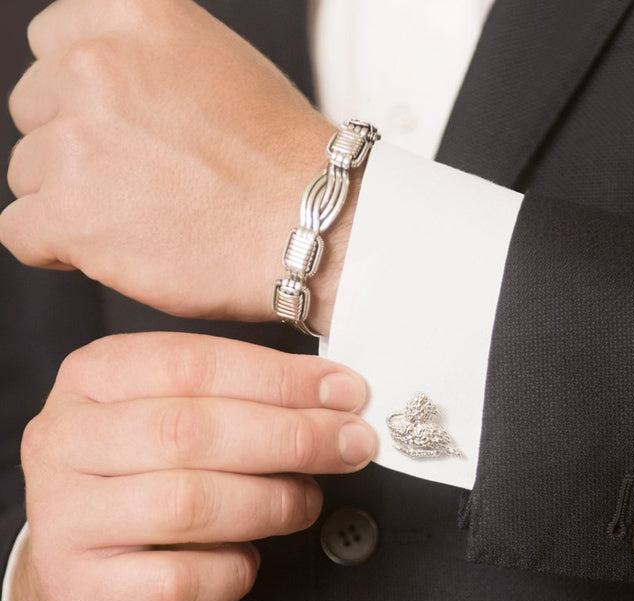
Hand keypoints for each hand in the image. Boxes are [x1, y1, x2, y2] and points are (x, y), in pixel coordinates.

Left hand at [0, 0, 346, 333]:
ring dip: (74, 201)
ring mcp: (77, 141)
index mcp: (132, 14)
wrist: (314, 228)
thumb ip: (149, 58)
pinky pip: (20, 232)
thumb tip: (99, 82)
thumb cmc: (282, 162)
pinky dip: (58, 249)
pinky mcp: (70, 216)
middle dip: (77, 148)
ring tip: (145, 221)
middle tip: (143, 183)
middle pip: (35, 111)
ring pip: (30, 175)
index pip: (53, 42)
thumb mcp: (219, 63)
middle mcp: (94, 66)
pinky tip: (114, 251)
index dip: (83, 95)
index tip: (118, 129)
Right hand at [10, 332, 375, 600]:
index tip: (346, 391)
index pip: (192, 364)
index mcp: (92, 378)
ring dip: (271, 502)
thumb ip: (240, 400)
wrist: (80, 574)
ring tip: (304, 501)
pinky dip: (234, 569)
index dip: (280, 379)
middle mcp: (64, 439)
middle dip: (291, 437)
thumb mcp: (173, 417)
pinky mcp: (82, 589)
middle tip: (351, 445)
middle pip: (190, 430)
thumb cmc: (143, 481)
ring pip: (187, 503)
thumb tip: (335, 398)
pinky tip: (247, 557)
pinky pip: (180, 580)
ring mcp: (63, 518)